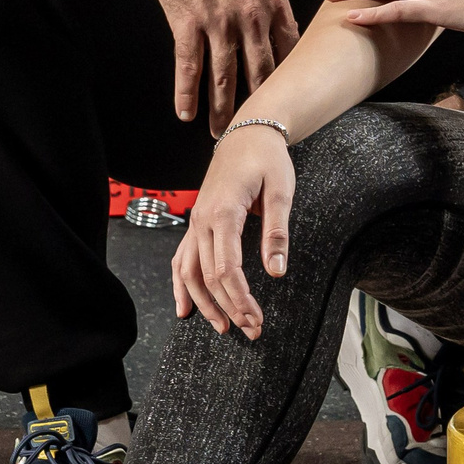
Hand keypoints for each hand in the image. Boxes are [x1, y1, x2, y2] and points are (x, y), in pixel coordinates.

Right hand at [149, 0, 299, 132]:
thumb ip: (274, 3)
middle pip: (260, 70)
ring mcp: (218, 22)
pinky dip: (186, 92)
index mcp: (273, 3)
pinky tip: (186, 112)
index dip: (289, 77)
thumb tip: (285, 30)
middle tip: (261, 126)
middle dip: (260, 102)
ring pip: (224, 75)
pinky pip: (189, 65)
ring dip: (223, 109)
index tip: (290, 97)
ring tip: (223, 131)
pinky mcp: (187, 23)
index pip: (288, 50)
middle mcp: (250, 17)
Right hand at [170, 124, 293, 338]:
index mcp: (223, 213)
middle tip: (251, 330)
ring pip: (188, 272)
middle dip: (228, 308)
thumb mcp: (281, 191)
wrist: (247, 134)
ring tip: (222, 328)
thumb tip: (276, 272)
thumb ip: (277, 233)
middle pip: (208, 276)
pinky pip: (182, 259)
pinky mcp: (196, 223)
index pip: (226, 269)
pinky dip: (181, 285)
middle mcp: (202, 220)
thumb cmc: (267, 159)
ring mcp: (195, 222)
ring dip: (204, 303)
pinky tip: (185, 308)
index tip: (255, 319)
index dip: (239, 298)